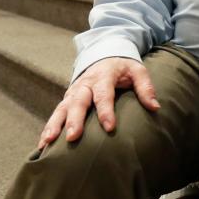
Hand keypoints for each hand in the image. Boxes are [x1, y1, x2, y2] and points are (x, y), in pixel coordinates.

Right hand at [38, 57, 159, 148]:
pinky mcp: (67, 99)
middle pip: (77, 102)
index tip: (109, 127)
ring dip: (54, 125)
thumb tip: (155, 107)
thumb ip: (145, 87)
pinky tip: (43, 145)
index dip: (106, 111)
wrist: (105, 54)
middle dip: (74, 120)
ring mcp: (73, 92)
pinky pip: (56, 114)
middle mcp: (84, 84)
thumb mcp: (138, 70)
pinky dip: (49, 128)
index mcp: (103, 76)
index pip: (104, 94)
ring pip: (61, 108)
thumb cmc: (123, 67)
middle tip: (72, 137)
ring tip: (48, 143)